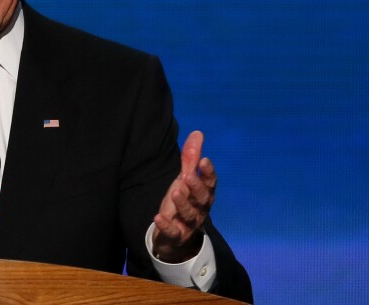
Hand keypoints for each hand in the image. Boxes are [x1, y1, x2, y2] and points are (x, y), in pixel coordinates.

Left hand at [152, 130, 215, 262]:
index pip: (210, 183)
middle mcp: (200, 209)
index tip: (204, 160)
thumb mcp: (185, 179)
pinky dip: (166, 225)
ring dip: (183, 204)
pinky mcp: (176, 235)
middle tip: (187, 176)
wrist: (176, 235)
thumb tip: (198, 133)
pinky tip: (158, 217)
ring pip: (189, 215)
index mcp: (204, 194)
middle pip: (202, 199)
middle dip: (196, 187)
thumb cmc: (183, 201)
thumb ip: (191, 158)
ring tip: (175, 192)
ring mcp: (188, 223)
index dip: (208, 172)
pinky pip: (173, 232)